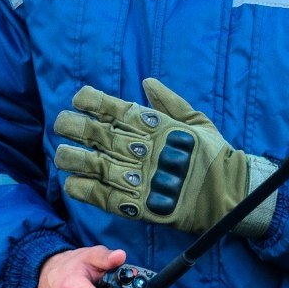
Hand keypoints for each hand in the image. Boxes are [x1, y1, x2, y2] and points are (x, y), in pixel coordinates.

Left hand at [55, 78, 276, 236]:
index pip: (116, 108)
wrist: (228, 194)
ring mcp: (138, 177)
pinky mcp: (137, 205)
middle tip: (60, 123)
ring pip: (95, 165)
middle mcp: (142, 148)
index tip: (78, 99)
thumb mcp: (195, 120)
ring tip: (60, 155)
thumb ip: (169, 102)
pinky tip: (71, 184)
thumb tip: (148, 82)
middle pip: (98, 134)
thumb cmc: (211, 154)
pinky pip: (104, 197)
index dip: (93, 102)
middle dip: (74, 126)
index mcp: (154, 125)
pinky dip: (86, 190)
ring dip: (73, 158)